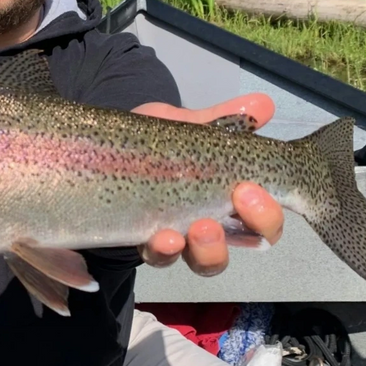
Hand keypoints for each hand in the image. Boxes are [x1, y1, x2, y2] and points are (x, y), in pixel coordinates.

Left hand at [130, 96, 285, 275]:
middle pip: (252, 241)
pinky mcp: (148, 244)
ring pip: (210, 261)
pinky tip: (163, 237)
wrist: (98, 152)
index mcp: (230, 194)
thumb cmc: (150, 142)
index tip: (252, 188)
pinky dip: (166, 251)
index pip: (265, 217)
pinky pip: (162, 258)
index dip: (267, 212)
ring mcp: (182, 237)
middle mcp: (214, 221)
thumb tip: (263, 105)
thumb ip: (221, 118)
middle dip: (255, 226)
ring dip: (211, 248)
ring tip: (201, 227)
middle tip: (239, 199)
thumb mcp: (184, 125)